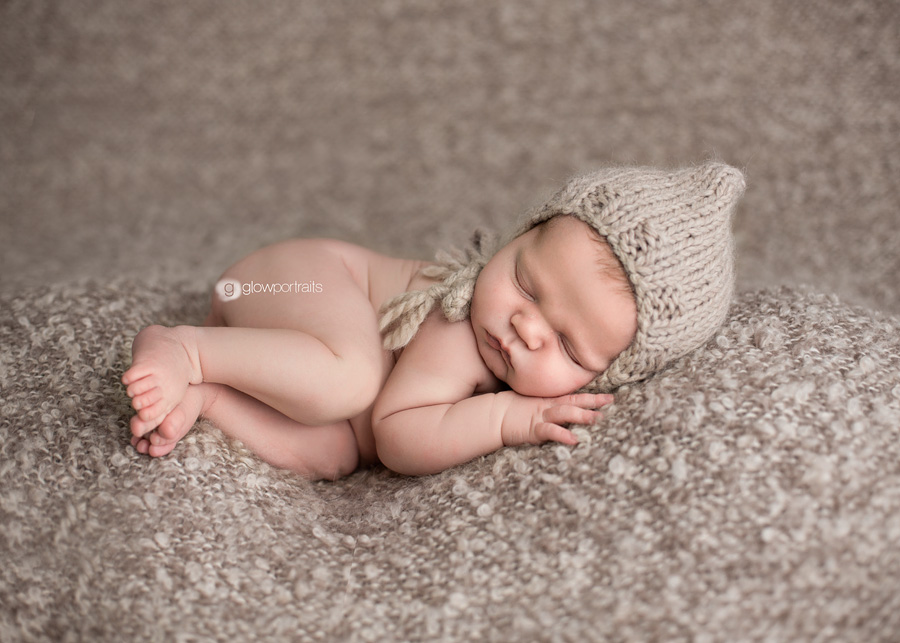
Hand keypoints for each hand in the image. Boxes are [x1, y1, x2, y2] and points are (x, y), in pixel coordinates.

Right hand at [499, 392, 613, 447]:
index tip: (609, 397)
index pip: (574, 398)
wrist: (493, 415)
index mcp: (549, 402)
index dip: (591, 398)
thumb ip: (549, 407)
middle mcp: (548, 408)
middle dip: (592, 402)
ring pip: (564, 413)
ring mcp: (540, 417)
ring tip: (597, 419)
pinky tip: (574, 439)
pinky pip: (549, 431)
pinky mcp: (532, 430)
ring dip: (581, 416)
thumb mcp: (534, 406)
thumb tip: (566, 411)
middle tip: (610, 402)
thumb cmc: (513, 411)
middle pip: (573, 402)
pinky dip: (562, 434)